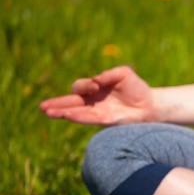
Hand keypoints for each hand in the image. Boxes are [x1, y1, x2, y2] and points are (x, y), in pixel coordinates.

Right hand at [40, 66, 155, 125]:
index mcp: (95, 89)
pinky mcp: (105, 120)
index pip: (80, 87)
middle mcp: (93, 101)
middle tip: (43, 106)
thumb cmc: (137, 88)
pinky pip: (88, 118)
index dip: (84, 85)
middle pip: (71, 102)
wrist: (150, 104)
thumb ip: (109, 74)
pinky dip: (78, 116)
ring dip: (62, 112)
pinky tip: (67, 115)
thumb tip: (96, 80)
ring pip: (76, 112)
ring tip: (48, 112)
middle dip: (57, 104)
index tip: (96, 85)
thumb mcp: (124, 74)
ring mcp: (98, 111)